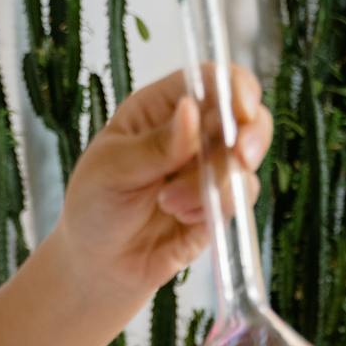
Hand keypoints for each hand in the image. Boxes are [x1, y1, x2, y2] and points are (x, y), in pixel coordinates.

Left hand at [52, 65, 273, 309]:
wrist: (100, 265)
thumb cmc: (95, 206)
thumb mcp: (113, 170)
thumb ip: (156, 145)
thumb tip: (190, 110)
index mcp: (163, 107)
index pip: (211, 80)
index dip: (235, 87)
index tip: (241, 110)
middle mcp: (193, 132)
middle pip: (246, 116)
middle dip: (250, 136)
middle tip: (242, 157)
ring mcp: (209, 169)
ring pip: (244, 163)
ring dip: (213, 186)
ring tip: (169, 205)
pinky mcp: (219, 205)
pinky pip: (240, 198)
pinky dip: (215, 209)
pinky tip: (182, 219)